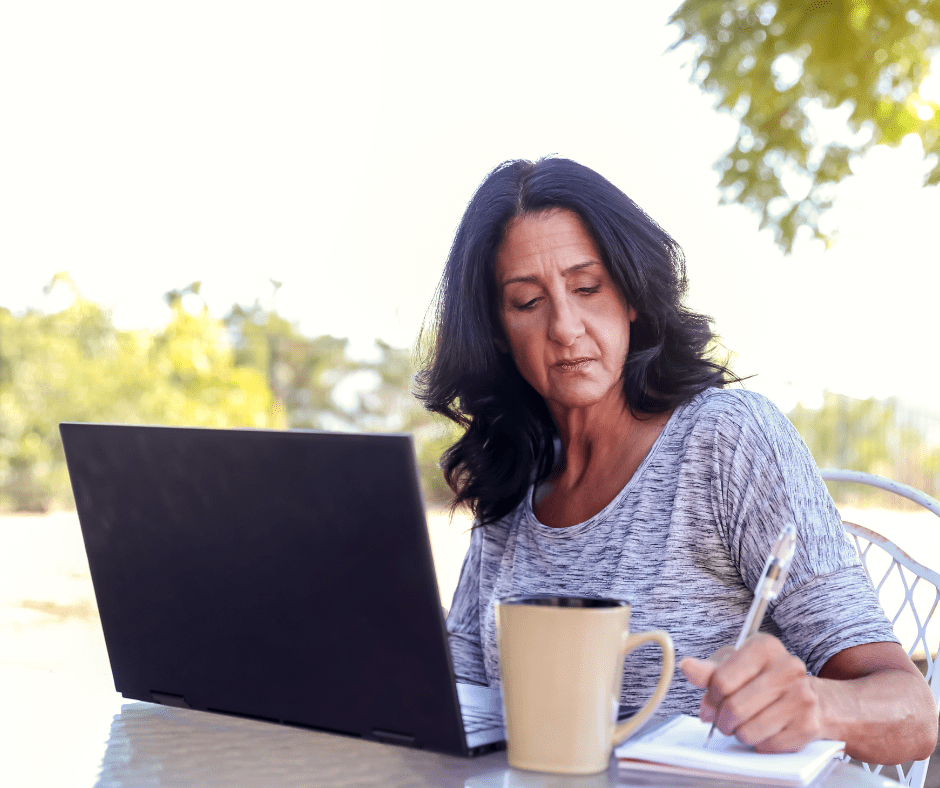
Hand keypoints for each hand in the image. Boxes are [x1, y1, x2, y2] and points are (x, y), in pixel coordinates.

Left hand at [679, 633, 823, 752]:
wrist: (809, 697)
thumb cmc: (763, 680)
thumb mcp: (734, 667)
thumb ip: (708, 671)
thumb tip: (687, 666)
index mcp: (765, 647)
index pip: (722, 681)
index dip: (711, 697)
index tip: (713, 700)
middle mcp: (788, 668)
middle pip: (734, 707)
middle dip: (722, 720)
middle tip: (724, 720)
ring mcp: (802, 697)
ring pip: (749, 730)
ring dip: (739, 733)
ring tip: (743, 725)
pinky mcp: (809, 725)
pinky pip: (767, 745)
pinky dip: (758, 743)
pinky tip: (764, 731)